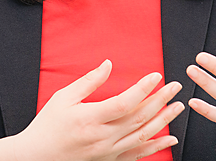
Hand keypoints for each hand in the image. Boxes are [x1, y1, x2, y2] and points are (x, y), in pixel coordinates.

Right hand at [13, 60, 183, 160]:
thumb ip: (88, 81)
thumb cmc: (48, 126)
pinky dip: (156, 147)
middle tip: (175, 86)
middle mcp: (103, 137)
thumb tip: (108, 64)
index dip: (144, 88)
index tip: (157, 75)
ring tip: (178, 106)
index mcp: (91, 118)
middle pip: (140, 118)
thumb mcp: (63, 97)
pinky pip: (138, 155)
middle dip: (161, 100)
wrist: (37, 158)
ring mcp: (108, 152)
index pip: (125, 102)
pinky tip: (170, 138)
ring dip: (164, 120)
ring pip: (143, 136)